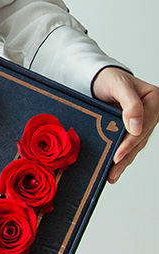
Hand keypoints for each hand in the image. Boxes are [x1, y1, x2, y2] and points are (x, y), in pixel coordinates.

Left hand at [91, 67, 158, 182]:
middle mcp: (152, 112)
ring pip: (134, 145)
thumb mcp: (118, 85)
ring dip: (124, 161)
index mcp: (154, 100)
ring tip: (112, 175)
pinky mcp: (132, 127)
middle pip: (139, 139)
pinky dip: (121, 156)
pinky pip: (128, 143)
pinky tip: (113, 168)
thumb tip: (136, 128)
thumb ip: (130, 104)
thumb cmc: (109, 78)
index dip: (130, 142)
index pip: (143, 126)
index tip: (118, 155)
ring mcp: (143, 121)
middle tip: (113, 171)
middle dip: (126, 156)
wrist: (99, 78)